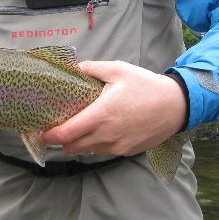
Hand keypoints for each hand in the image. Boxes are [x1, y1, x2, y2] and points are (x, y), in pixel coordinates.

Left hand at [42, 60, 185, 156]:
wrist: (175, 106)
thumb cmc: (146, 86)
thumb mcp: (119, 70)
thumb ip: (93, 69)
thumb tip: (75, 68)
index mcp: (101, 115)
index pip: (66, 133)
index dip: (50, 134)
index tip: (43, 130)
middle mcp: (107, 135)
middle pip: (72, 146)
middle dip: (62, 139)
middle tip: (59, 126)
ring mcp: (117, 146)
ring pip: (87, 150)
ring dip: (79, 142)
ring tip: (80, 127)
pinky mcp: (127, 151)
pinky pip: (104, 151)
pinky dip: (96, 144)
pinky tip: (101, 130)